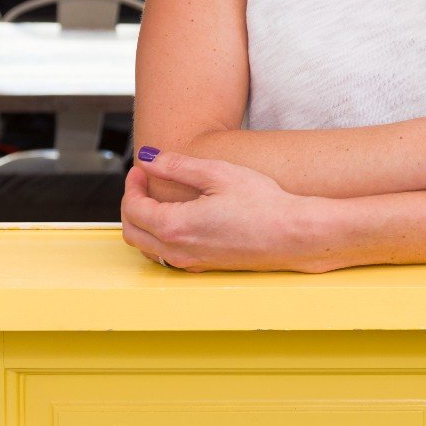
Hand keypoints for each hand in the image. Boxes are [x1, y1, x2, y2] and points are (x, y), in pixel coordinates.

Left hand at [120, 148, 339, 272]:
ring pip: (147, 247)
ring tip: (158, 197)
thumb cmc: (263, 204)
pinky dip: (159, 235)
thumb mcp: (218, 173)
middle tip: (143, 181)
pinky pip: (167, 254)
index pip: (134, 208)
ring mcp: (191, 262)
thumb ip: (177, 165)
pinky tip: (178, 218)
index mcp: (176, 226)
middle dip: (132, 204)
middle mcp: (178, 251)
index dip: (132, 184)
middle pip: (133, 232)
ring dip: (144, 221)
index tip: (141, 169)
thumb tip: (149, 158)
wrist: (294, 235)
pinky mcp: (204, 266)